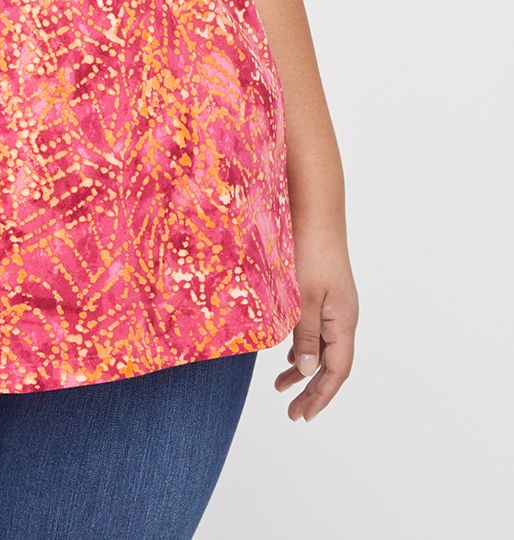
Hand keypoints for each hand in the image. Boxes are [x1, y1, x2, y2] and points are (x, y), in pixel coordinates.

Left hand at [276, 225, 358, 422]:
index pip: (337, 370)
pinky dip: (300, 345)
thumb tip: (306, 370)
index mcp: (344, 320)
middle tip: (293, 414)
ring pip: (321, 346)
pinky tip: (285, 352)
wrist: (314, 209)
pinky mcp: (321, 290)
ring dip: (303, 368)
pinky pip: (314, 328)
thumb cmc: (309, 250)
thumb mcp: (303, 297)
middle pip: (331, 363)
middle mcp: (343, 315)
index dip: (321, 395)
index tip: (303, 416)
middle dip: (312, 389)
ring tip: (280, 386)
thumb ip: (305, 334)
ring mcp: (333, 303)